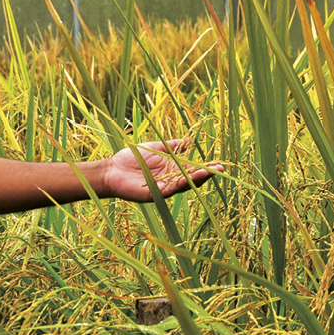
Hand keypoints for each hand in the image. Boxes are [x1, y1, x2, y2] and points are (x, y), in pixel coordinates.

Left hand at [103, 139, 221, 201]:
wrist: (112, 169)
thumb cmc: (132, 158)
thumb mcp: (156, 148)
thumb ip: (172, 146)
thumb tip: (190, 140)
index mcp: (171, 169)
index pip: (192, 169)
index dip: (204, 167)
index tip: (218, 162)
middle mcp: (170, 180)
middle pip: (192, 178)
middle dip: (206, 174)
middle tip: (221, 169)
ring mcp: (164, 187)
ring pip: (184, 185)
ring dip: (197, 179)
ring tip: (209, 173)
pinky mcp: (155, 193)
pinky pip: (170, 189)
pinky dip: (180, 184)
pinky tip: (189, 178)